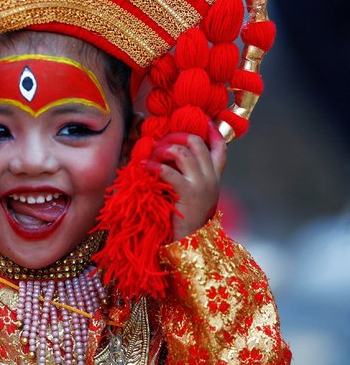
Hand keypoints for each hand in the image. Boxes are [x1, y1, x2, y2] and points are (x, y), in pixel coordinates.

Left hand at [142, 121, 226, 240]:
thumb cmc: (186, 220)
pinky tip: (144, 165)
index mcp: (214, 178)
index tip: (204, 120)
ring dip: (164, 149)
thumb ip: (189, 177)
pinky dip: (154, 165)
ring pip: (184, 152)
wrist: (192, 244)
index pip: (220, 148)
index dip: (212, 131)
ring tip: (152, 154)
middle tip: (161, 142)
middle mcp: (211, 178)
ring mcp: (201, 185)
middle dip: (176, 137)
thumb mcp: (195, 195)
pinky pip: (169, 172)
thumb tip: (171, 158)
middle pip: (197, 143)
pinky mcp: (188, 194)